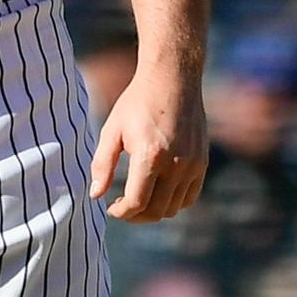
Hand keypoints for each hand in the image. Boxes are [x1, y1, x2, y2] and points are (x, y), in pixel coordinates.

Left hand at [87, 64, 208, 223]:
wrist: (173, 79)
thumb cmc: (138, 102)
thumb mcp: (112, 130)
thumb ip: (102, 164)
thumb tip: (95, 195)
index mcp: (151, 156)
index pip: (137, 203)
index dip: (121, 213)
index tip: (111, 208)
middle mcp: (176, 164)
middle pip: (156, 211)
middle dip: (135, 216)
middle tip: (122, 209)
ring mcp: (193, 164)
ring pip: (174, 208)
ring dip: (154, 211)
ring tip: (138, 200)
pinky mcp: (202, 162)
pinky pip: (190, 196)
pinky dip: (173, 202)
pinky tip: (158, 192)